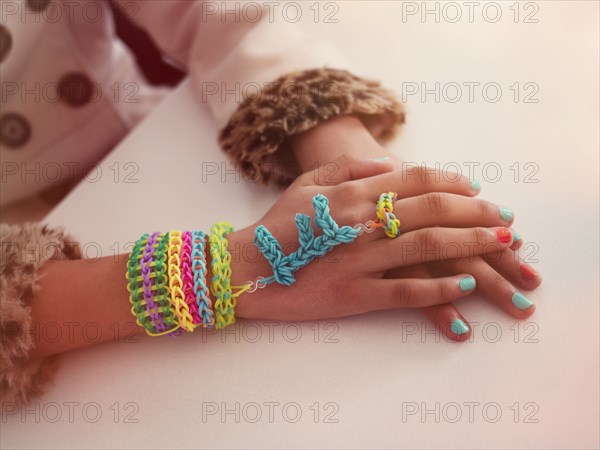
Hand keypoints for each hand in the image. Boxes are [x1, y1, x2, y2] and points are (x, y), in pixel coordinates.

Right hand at [227, 155, 515, 321]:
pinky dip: (437, 289)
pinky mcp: (355, 294)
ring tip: (499, 244)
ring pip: (427, 246)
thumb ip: (348, 167)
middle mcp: (361, 221)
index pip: (413, 179)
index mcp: (351, 192)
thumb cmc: (277, 225)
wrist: (247, 268)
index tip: (477, 191)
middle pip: (431, 210)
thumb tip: (390, 164)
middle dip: (475, 212)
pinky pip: (405, 291)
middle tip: (505, 218)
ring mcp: (360, 258)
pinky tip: (461, 286)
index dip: (452, 183)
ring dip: (470, 244)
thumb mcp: (307, 183)